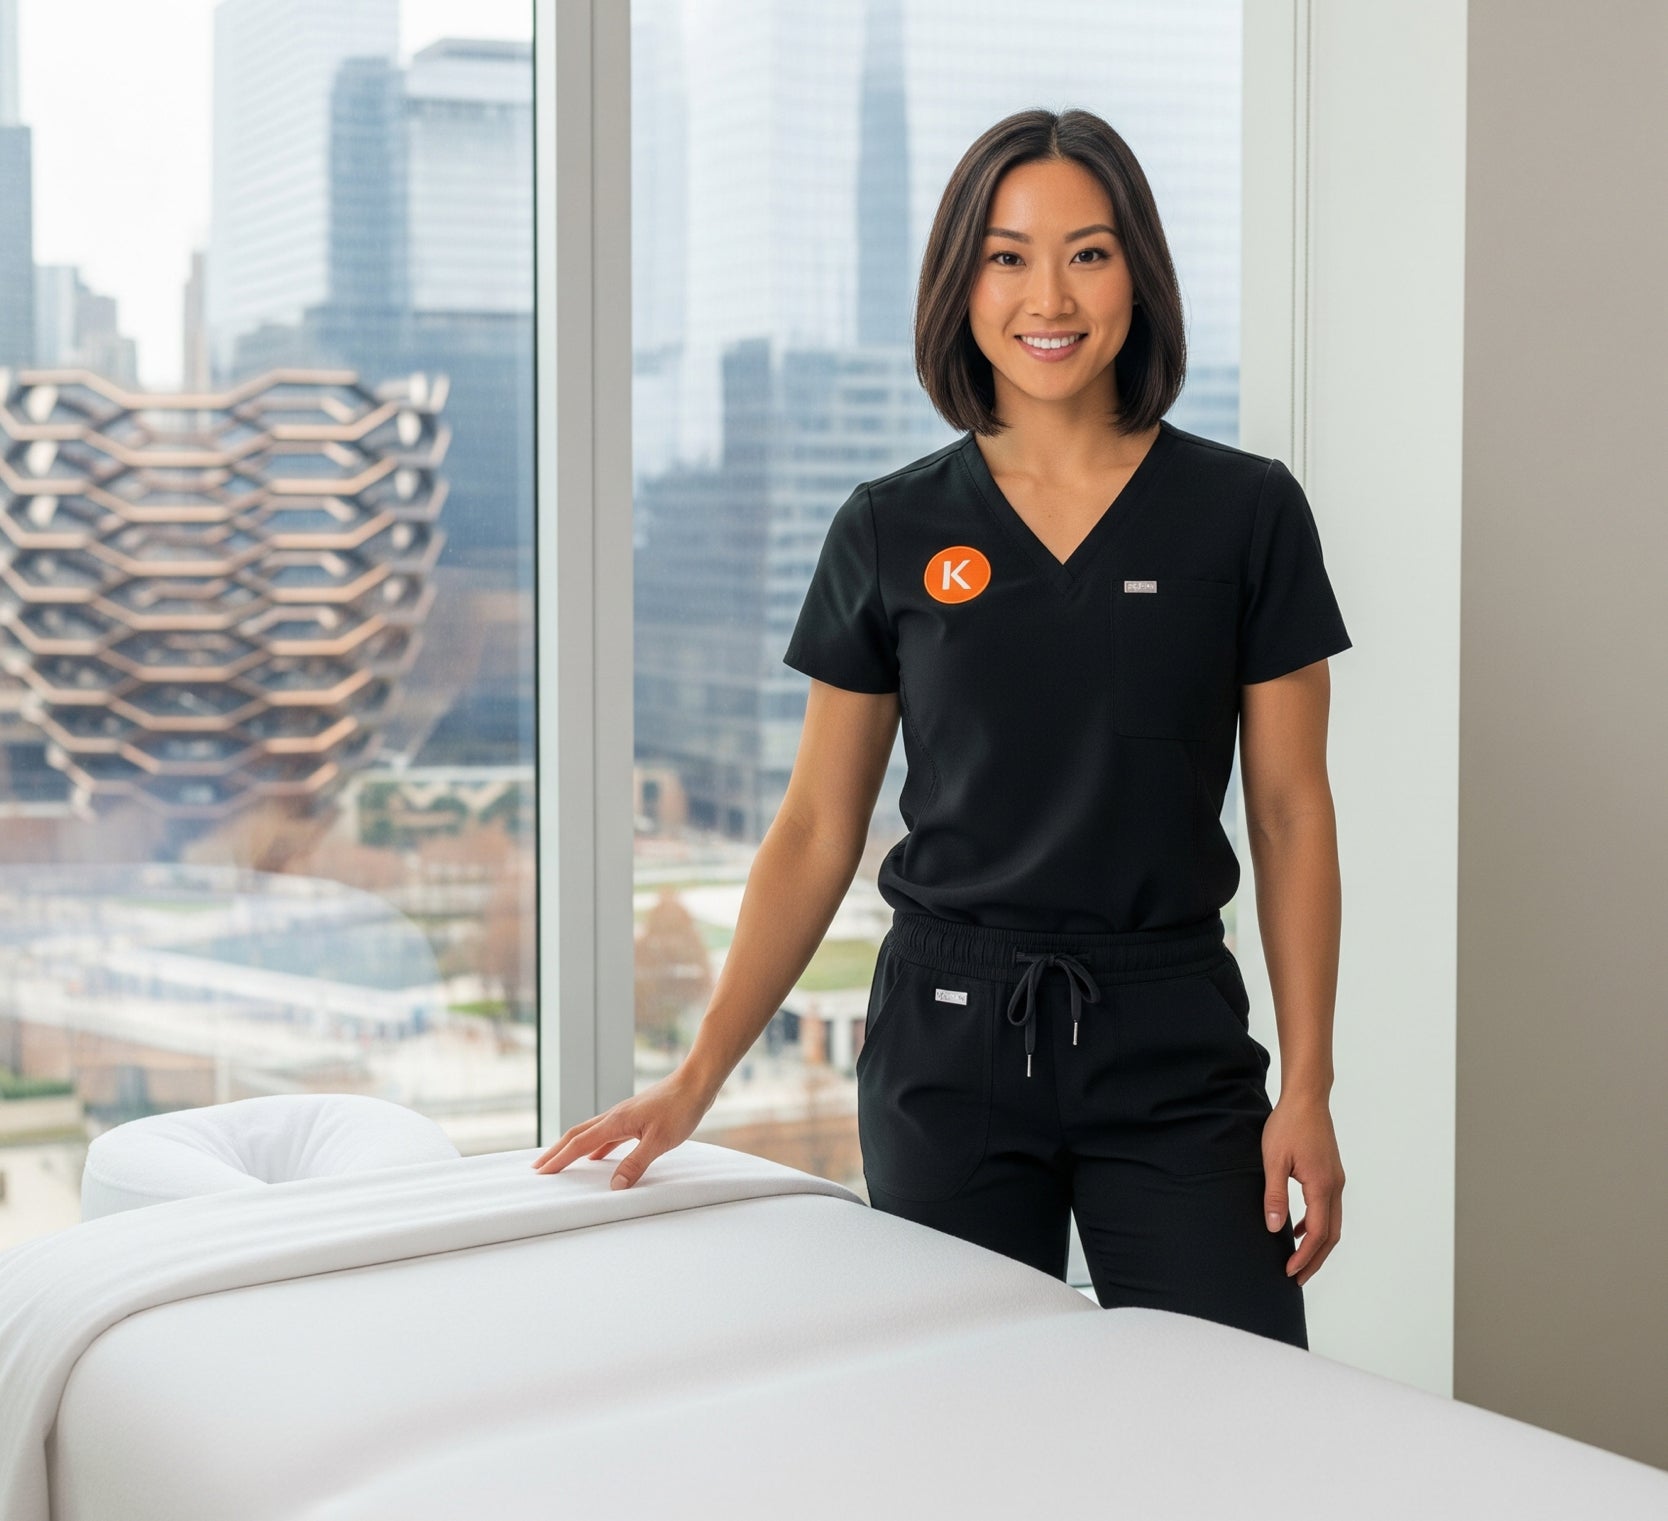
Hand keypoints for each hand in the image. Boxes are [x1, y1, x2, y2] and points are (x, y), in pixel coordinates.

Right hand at [529, 1066, 717, 1189]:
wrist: (696, 1082)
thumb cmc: (681, 1108)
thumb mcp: (659, 1142)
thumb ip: (635, 1164)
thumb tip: (614, 1186)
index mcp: (616, 1121)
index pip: (579, 1144)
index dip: (560, 1159)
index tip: (541, 1172)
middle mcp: (615, 1116)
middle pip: (577, 1134)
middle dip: (557, 1151)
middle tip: (538, 1167)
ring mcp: (624, 1114)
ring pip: (591, 1132)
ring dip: (574, 1147)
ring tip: (561, 1161)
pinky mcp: (636, 1116)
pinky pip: (608, 1133)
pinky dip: (596, 1145)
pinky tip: (599, 1155)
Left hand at [1261, 1092, 1343, 1285]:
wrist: (1307, 1099)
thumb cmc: (1288, 1125)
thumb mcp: (1273, 1160)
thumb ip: (1274, 1195)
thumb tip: (1275, 1228)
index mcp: (1322, 1186)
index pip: (1317, 1233)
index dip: (1304, 1257)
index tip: (1289, 1272)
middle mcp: (1335, 1187)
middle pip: (1331, 1235)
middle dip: (1316, 1260)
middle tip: (1298, 1279)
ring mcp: (1336, 1180)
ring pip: (1333, 1224)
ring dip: (1318, 1246)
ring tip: (1299, 1262)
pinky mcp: (1331, 1174)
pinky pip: (1328, 1209)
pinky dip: (1317, 1226)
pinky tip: (1297, 1229)